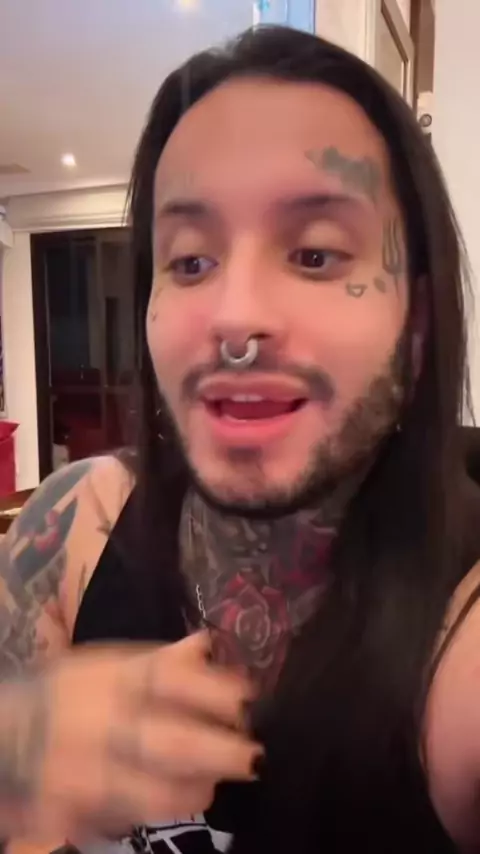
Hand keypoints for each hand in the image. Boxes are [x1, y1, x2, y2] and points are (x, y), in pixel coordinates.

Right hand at [0, 633, 260, 840]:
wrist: (1, 736)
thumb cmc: (67, 694)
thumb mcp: (104, 665)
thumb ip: (158, 660)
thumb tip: (207, 643)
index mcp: (108, 678)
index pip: (167, 679)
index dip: (214, 691)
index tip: (249, 700)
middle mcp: (95, 721)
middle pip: (170, 742)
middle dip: (220, 753)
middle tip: (253, 758)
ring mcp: (80, 772)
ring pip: (153, 793)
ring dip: (192, 790)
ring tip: (209, 784)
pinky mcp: (67, 813)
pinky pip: (123, 819)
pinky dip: (152, 810)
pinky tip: (170, 798)